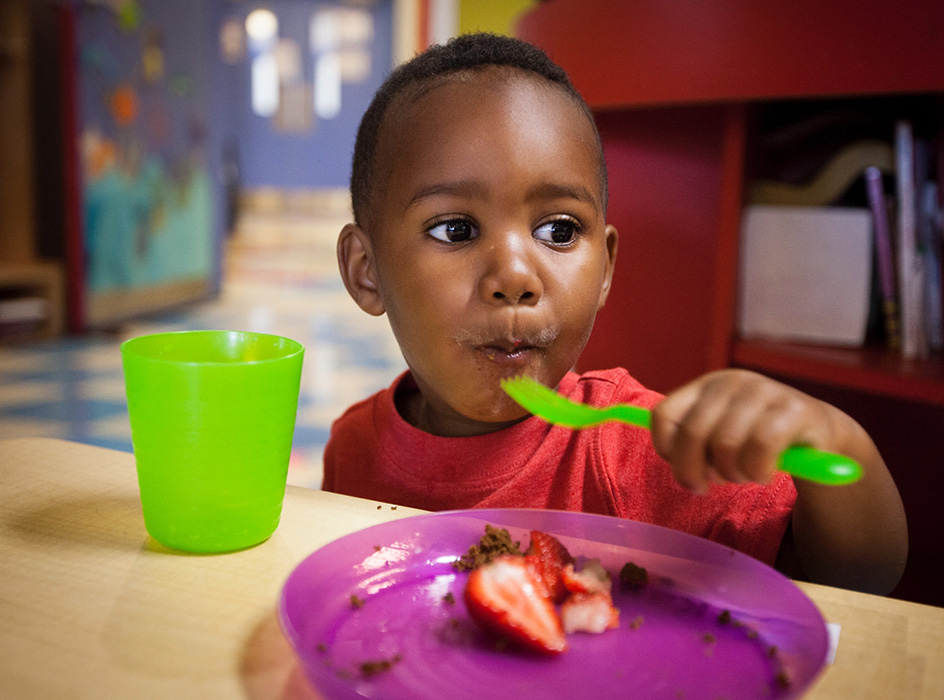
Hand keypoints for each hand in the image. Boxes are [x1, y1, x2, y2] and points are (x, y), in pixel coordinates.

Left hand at [650, 369, 834, 492]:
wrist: (817, 434)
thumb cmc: (756, 440)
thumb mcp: (717, 436)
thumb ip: (691, 442)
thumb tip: (674, 463)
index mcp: (705, 386)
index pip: (663, 415)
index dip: (667, 450)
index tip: (685, 469)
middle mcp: (732, 382)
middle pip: (692, 434)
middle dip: (694, 472)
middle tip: (707, 487)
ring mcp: (764, 390)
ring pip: (725, 444)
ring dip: (731, 474)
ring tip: (743, 476)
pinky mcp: (795, 408)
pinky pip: (761, 447)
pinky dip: (758, 470)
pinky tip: (763, 474)